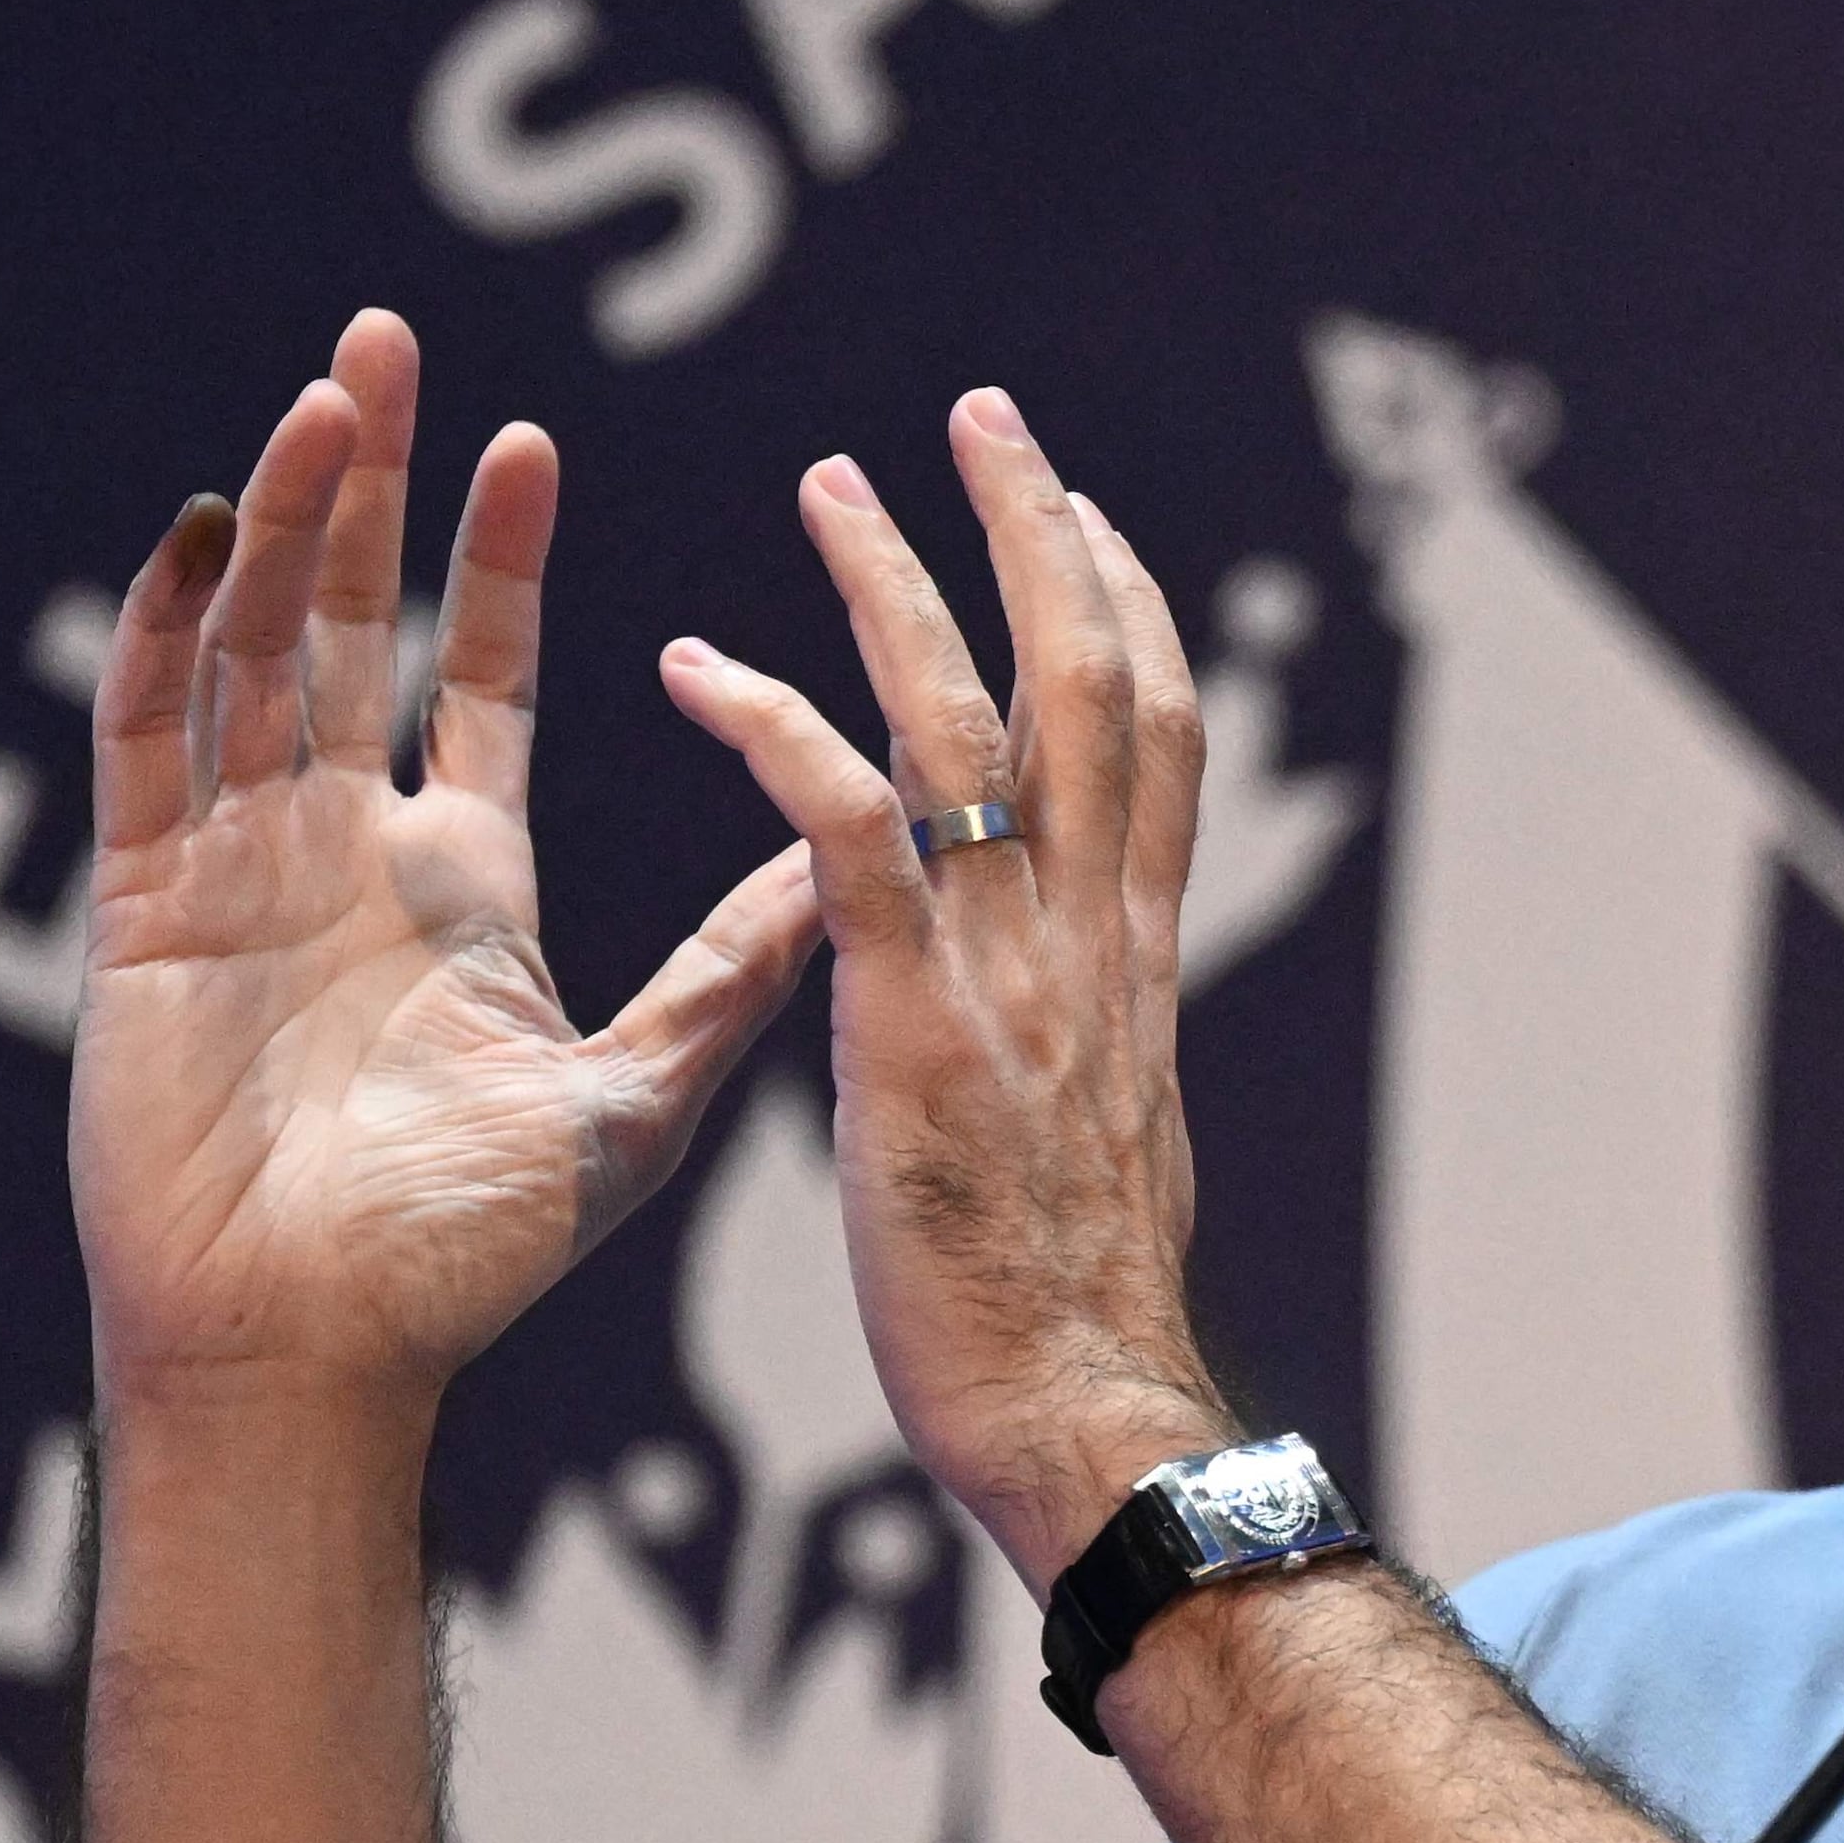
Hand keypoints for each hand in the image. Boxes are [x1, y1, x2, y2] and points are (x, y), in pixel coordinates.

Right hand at [73, 309, 825, 1414]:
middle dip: (372, 486)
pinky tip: (205, 527)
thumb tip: (867, 864)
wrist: (323, 1358)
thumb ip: (743, 969)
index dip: (494, 563)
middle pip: (353, 627)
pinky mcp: (141, 907)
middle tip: (390, 339)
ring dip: (284, 520)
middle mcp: (344, 854)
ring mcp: (234, 868)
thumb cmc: (474, 1255)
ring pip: (251, 650)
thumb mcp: (642, 1095)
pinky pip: (148, 740)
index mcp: (459, 887)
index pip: (480, 681)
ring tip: (330, 392)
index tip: (527, 441)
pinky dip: (170, 631)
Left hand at [659, 388, 1225, 1582]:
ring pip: (972, 724)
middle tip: (984, 420)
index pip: (1150, 743)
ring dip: (899, 585)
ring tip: (834, 482)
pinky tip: (692, 663)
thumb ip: (1088, 1060)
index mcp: (1132, 966)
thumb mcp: (1102, 1156)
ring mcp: (1012, 974)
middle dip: (1042, 535)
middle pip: (1091, 684)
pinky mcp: (916, 1021)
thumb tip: (1086, 1033)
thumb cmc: (1074, 1328)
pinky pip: (844, 831)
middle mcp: (1091, 939)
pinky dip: (773, 730)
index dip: (1122, 614)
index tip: (1082, 520)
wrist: (1090, 1422)